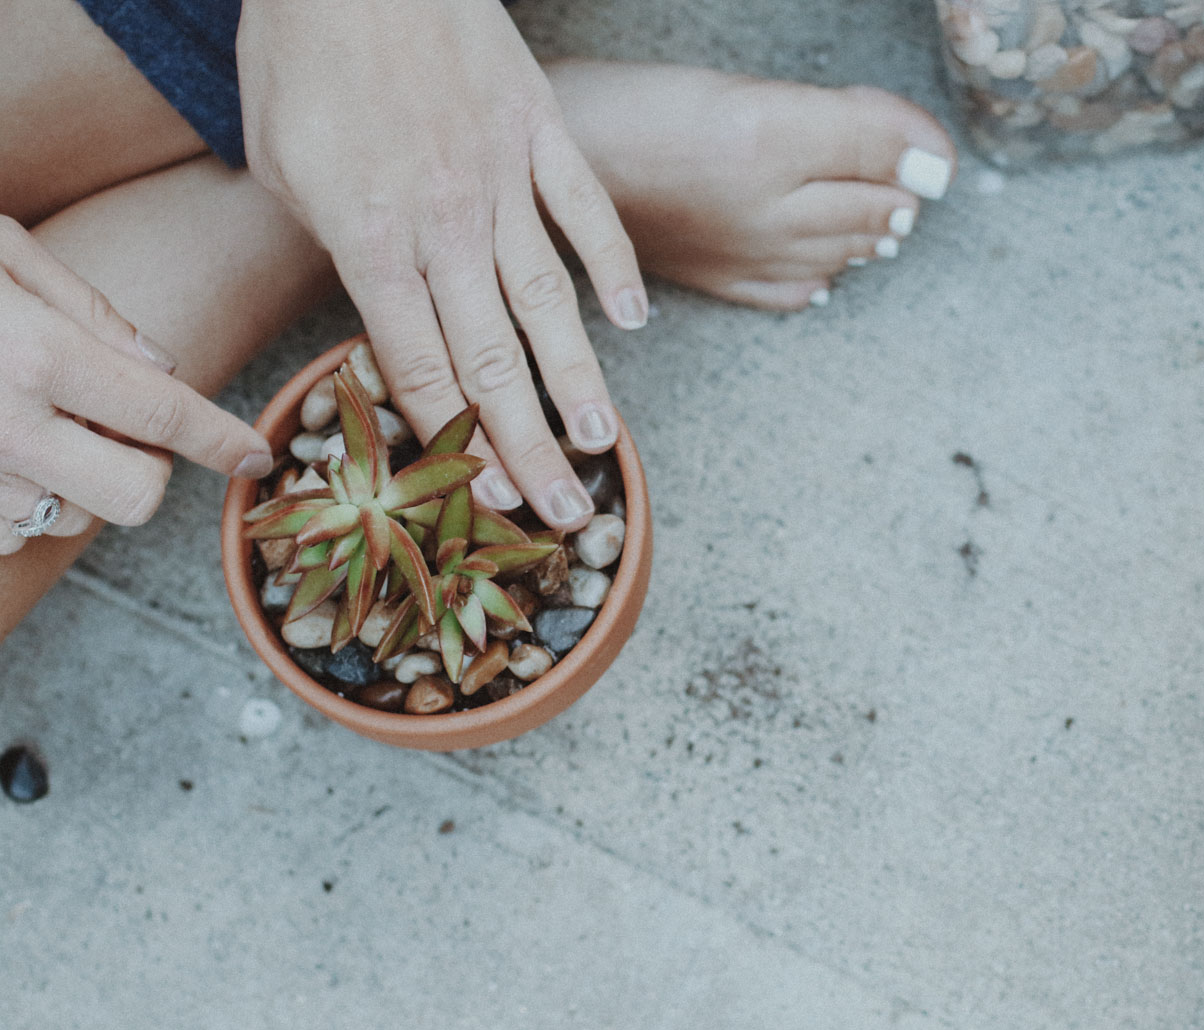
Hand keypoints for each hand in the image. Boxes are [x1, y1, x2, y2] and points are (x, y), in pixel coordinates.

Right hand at [0, 217, 271, 555]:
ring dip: (70, 482)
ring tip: (23, 418)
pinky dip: (13, 503)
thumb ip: (83, 309)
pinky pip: (3, 534)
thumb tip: (161, 363)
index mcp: (30, 354)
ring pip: (65, 520)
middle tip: (116, 425)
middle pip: (132, 497)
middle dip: (143, 469)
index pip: (164, 416)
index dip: (222, 441)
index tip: (254, 455)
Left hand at [238, 0, 643, 530]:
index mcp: (370, 240)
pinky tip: (631, 318)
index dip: (455, 441)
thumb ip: (334, 248)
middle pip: (493, 358)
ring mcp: (501, 176)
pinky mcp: (540, 129)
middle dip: (529, 447)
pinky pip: (585, 208)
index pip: (422, 366)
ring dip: (578, 379)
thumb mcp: (279, 166)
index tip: (481, 496)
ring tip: (606, 442)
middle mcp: (444, 222)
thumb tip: (373, 302)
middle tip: (563, 510)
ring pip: (548, 299)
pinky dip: (613, 264)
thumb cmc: (299, 54)